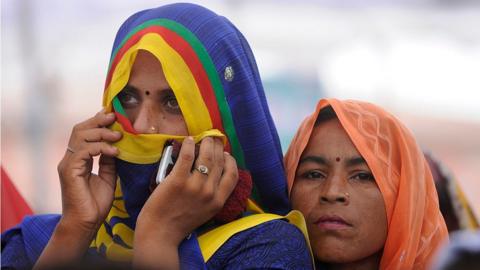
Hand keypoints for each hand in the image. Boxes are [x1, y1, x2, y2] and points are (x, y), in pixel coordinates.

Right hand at [57, 110, 121, 233]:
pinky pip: (84, 151)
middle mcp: (70, 158)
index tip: (113, 115)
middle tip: (115, 118)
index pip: (84, 132)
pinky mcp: (69, 171)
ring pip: (80, 136)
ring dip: (101, 133)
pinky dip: (101, 148)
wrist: (86, 224)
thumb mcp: (108, 177)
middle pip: (80, 129)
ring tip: (118, 136)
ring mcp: (68, 164)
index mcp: (78, 159)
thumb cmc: (95, 204)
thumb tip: (116, 145)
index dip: (97, 121)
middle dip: (98, 121)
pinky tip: (114, 152)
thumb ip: (109, 161)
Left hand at [133, 136, 237, 268]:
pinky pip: (187, 156)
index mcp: (218, 201)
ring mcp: (194, 186)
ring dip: (206, 143)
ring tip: (204, 137)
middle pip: (219, 162)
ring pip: (206, 156)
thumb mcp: (205, 213)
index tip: (225, 154)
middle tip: (214, 139)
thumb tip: (214, 174)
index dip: (230, 161)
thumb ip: (213, 196)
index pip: (232, 175)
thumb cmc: (180, 223)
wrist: (160, 234)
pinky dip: (189, 145)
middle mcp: (209, 193)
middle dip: (218, 147)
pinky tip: (188, 140)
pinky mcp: (177, 181)